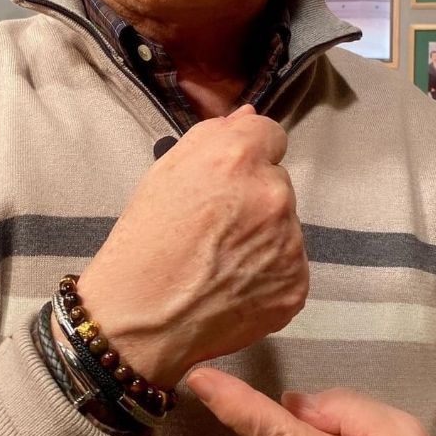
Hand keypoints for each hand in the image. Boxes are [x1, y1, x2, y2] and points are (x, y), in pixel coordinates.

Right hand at [77, 105, 307, 386]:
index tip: (229, 175)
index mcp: (237, 157)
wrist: (139, 317)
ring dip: (262, 235)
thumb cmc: (143, 242)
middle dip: (253, 196)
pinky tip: (232, 284)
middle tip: (215, 225)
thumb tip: (245, 118)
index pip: (270, 132)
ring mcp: (289, 242)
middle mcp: (272, 194)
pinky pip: (288, 265)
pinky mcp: (296, 284)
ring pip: (284, 225)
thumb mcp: (164, 171)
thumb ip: (212, 135)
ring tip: (219, 260)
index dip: (246, 154)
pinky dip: (267, 273)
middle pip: (276, 180)